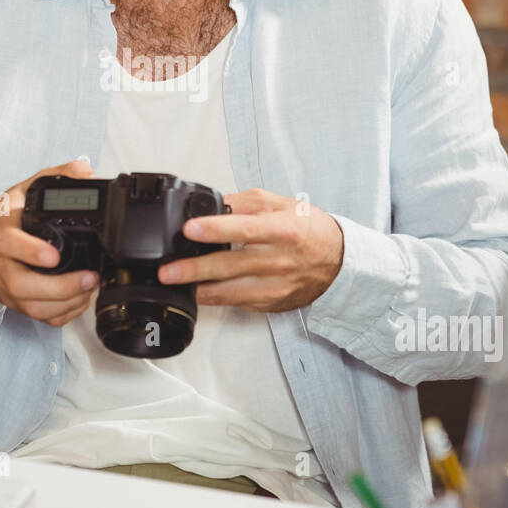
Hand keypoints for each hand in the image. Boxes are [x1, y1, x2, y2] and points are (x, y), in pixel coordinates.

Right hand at [0, 158, 99, 326]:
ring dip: (64, 303)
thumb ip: (56, 177)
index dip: (30, 252)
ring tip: (90, 288)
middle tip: (89, 278)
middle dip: (58, 287)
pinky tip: (79, 301)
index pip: (8, 243)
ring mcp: (6, 287)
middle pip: (21, 285)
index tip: (54, 256)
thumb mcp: (25, 189)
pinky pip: (38, 317)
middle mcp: (0, 263)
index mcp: (0, 231)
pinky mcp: (15, 303)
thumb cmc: (6, 217)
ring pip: (31, 306)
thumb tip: (85, 171)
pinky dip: (62, 314)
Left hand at [157, 188, 343, 313]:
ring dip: (200, 289)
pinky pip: (238, 302)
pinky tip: (198, 291)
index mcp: (284, 230)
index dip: (217, 229)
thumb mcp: (281, 204)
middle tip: (168, 271)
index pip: (246, 228)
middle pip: (232, 265)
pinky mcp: (271, 304)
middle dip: (195, 269)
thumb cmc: (309, 230)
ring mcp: (276, 287)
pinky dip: (216, 298)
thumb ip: (246, 203)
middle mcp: (281, 261)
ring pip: (232, 292)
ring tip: (175, 284)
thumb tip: (213, 205)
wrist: (339, 262)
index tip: (190, 229)